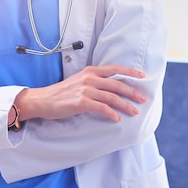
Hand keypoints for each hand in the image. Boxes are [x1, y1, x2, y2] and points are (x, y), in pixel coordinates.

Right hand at [15, 64, 145, 122]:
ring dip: (126, 105)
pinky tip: (117, 119)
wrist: (44, 100)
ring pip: (112, 97)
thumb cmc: (62, 93)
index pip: (114, 69)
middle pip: (117, 84)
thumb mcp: (79, 81)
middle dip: (132, 92)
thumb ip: (94, 81)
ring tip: (134, 112)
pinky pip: (102, 108)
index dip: (130, 72)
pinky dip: (111, 113)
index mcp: (90, 71)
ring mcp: (85, 90)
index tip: (142, 75)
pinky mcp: (81, 102)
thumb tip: (110, 87)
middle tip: (143, 99)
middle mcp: (90, 78)